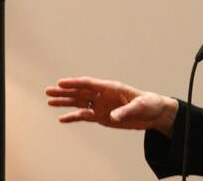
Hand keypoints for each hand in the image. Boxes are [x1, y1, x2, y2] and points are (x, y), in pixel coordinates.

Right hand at [45, 77, 178, 136]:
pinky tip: (61, 119)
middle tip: (48, 91)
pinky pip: (84, 116)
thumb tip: (112, 116)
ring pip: (79, 102)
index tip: (61, 83)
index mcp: (110, 87)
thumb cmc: (149, 104)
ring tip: (50, 101)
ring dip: (64, 102)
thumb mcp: (140, 106)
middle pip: (79, 92)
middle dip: (64, 91)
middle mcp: (102, 95)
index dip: (74, 83)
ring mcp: (100, 105)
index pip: (89, 83)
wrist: (153, 113)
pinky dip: (73, 117)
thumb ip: (126, 111)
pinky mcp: (101, 116)